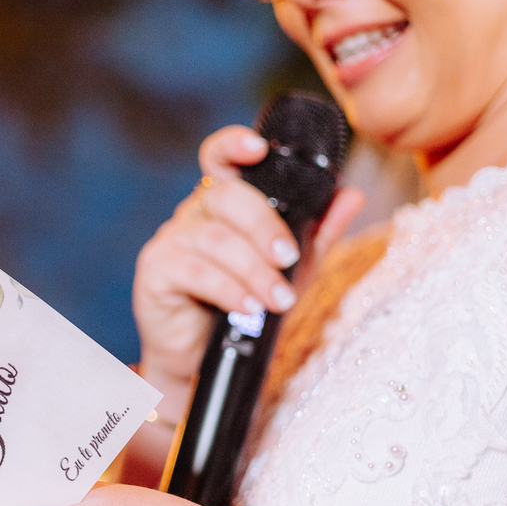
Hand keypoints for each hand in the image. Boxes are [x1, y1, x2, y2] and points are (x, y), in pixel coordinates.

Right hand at [133, 125, 364, 406]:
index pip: (219, 158)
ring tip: (276, 299)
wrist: (204, 361)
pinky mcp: (155, 271)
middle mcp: (193, 215)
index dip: (233, 145)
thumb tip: (351, 194)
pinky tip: (247, 307)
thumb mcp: (292, 271)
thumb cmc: (244, 309)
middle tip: (289, 260)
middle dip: (264, 226)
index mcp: (223, 205)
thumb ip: (318, 233)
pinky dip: (227, 289)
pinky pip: (193, 271)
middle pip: (224, 196)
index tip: (259, 148)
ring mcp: (170, 240)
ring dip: (253, 270)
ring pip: (215, 239)